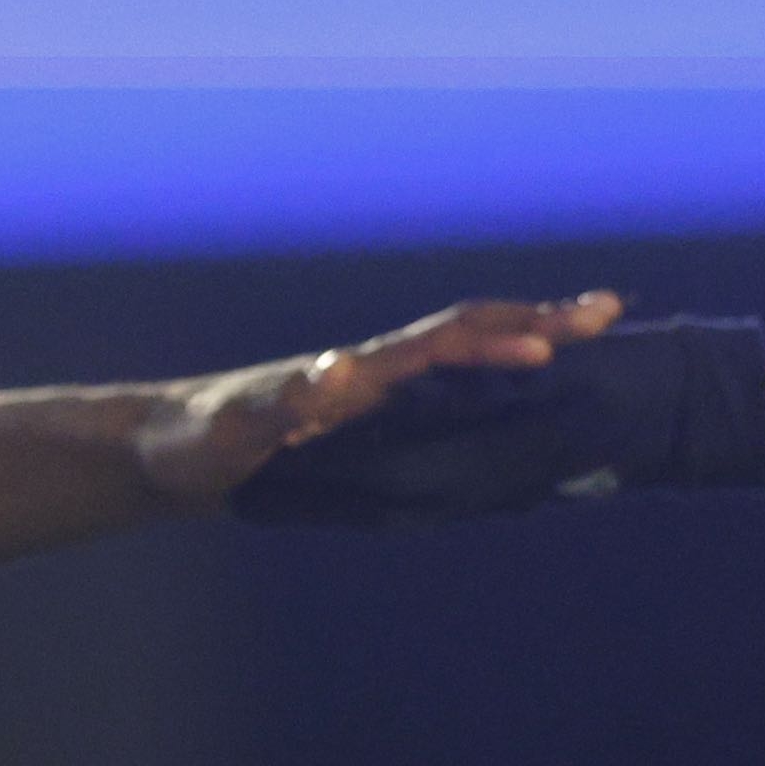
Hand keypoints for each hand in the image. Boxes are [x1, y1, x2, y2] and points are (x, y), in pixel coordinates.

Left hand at [137, 292, 619, 511]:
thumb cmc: (192, 440)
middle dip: (536, 324)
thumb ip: (284, 402)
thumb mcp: (234, 427)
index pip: (444, 339)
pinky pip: (439, 396)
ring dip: (520, 348)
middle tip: (608, 314)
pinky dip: (486, 387)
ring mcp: (364, 396)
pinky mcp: (356, 422)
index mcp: (353, 373)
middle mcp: (367, 373)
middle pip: (466, 337)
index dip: (505, 331)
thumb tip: (341, 371)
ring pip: (460, 363)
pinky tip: (513, 404)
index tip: (566, 330)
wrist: (156, 450)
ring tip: (584, 346)